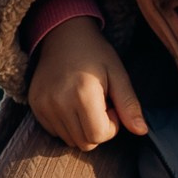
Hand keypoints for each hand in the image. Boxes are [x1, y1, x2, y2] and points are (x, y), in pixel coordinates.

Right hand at [28, 9, 147, 151]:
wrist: (63, 34)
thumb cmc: (95, 53)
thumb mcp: (118, 74)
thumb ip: (129, 104)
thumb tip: (142, 131)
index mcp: (82, 93)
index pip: (99, 136)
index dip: (111, 126)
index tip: (112, 106)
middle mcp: (59, 102)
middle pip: (84, 143)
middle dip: (98, 130)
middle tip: (100, 105)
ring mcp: (44, 106)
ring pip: (70, 140)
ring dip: (83, 128)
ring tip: (85, 103)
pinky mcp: (36, 106)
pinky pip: (56, 132)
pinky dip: (67, 125)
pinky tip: (71, 103)